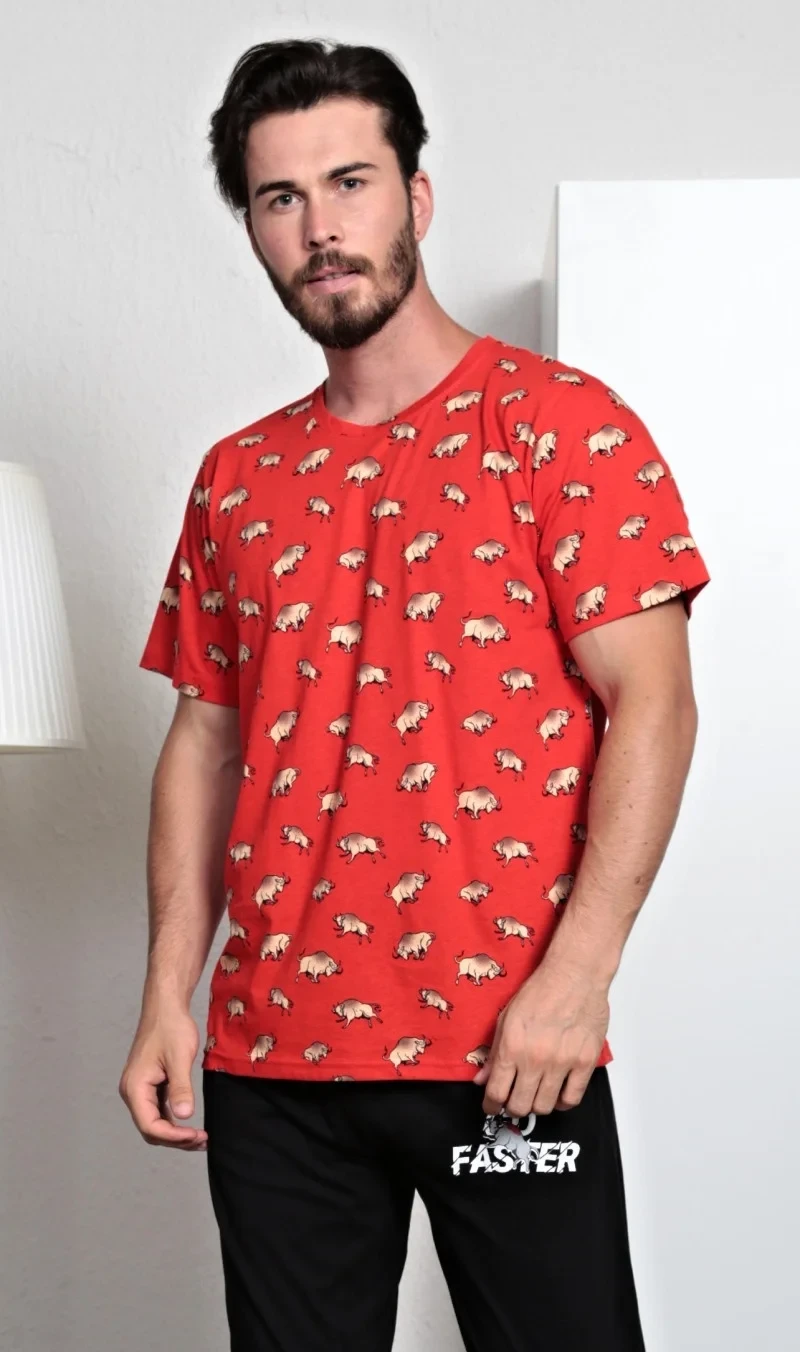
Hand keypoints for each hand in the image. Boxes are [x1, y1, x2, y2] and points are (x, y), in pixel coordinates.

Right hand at [119, 1004, 207, 1149]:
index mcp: (135, 1088)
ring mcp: (140, 1090)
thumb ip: (180, 1088)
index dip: (173, 1136)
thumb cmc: (171, 1027)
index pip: (150, 1126)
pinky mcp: (150, 1085)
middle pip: (150, 1129)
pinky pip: (158, 1111)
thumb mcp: (179, 1058)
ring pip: (154, 1122)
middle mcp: (133, 1092)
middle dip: (175, 1139)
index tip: (196, 1135)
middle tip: (202, 1140)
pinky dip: (173, 1121)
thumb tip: (183, 1116)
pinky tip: (190, 1124)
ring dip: (175, 1133)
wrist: (166, 1006)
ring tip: (200, 1138)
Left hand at [472, 962, 609, 1116]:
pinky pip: (572, 1099)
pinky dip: (562, 1102)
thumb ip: (493, 1052)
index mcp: (512, 1047)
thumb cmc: (539, 992)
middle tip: (514, 1100)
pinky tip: (558, 1093)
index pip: (496, 1093)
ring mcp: (562, 1063)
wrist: (574, 975)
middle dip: (512, 1107)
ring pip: (545, 1107)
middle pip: (520, 1106)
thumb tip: (481, 1079)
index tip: (491, 1106)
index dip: (491, 1106)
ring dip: (537, 1105)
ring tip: (535, 1094)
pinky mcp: (585, 1063)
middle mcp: (535, 1059)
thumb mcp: (506, 1018)